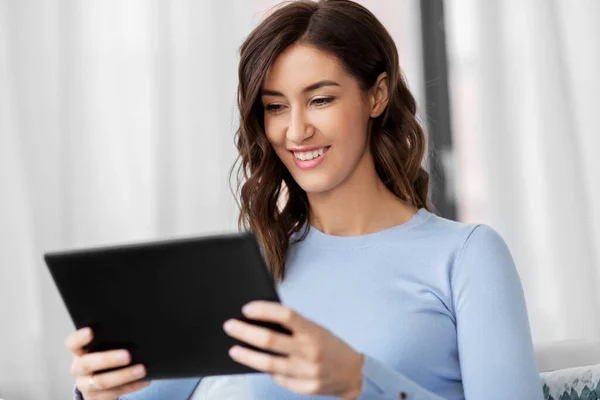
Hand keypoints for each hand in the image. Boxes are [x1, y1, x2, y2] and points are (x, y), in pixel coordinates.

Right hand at [65, 327, 149, 399]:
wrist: (99, 386)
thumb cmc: (104, 360)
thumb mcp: (102, 350)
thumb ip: (110, 342)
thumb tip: (133, 333)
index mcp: (79, 353)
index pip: (73, 344)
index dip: (80, 338)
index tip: (90, 331)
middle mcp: (79, 370)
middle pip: (88, 364)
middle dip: (108, 359)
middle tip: (127, 355)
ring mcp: (86, 386)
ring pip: (102, 382)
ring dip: (124, 375)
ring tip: (142, 369)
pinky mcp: (96, 399)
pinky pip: (115, 393)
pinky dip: (132, 386)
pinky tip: (145, 379)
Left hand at [223, 301, 363, 399]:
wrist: (353, 373)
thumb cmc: (329, 345)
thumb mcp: (316, 329)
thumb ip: (293, 327)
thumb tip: (260, 321)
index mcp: (313, 331)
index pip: (285, 315)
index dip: (264, 310)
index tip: (246, 308)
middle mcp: (310, 351)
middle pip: (270, 341)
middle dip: (245, 332)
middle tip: (229, 326)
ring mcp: (307, 372)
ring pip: (268, 364)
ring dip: (247, 356)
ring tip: (233, 349)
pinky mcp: (305, 388)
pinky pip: (279, 378)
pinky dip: (267, 371)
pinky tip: (258, 364)